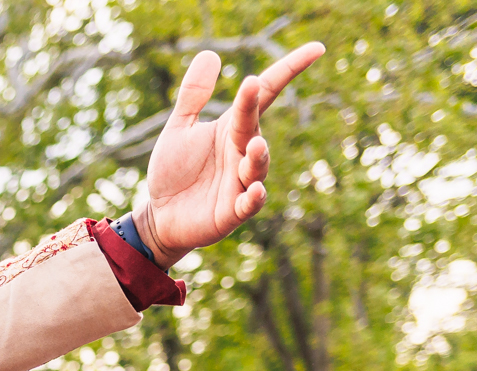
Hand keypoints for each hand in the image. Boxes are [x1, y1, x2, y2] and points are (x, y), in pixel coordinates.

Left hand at [136, 43, 324, 267]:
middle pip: (253, 126)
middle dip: (253, 108)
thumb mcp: (178, 129)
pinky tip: (254, 190)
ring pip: (257, 167)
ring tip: (254, 144)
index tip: (316, 49)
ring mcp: (240, 183)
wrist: (160, 216)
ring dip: (258, 157)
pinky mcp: (232, 212)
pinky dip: (254, 197)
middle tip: (252, 86)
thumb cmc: (174, 172)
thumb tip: (210, 53)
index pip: (264, 94)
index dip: (288, 70)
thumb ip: (193, 95)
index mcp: (232, 128)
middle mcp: (242, 152)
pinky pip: (249, 205)